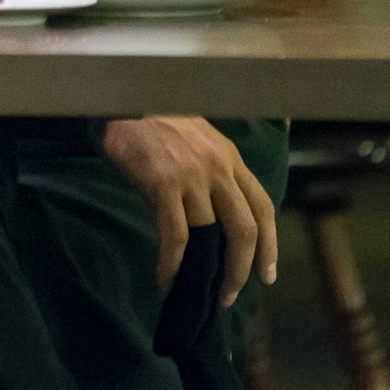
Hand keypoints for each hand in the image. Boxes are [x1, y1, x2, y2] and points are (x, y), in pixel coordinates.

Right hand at [101, 117, 277, 305]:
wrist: (119, 95)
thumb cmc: (152, 118)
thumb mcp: (196, 139)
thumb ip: (211, 170)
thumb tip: (215, 215)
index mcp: (230, 156)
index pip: (263, 206)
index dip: (270, 245)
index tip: (267, 274)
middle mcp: (218, 166)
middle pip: (246, 227)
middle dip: (243, 268)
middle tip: (229, 294)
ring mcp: (192, 175)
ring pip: (213, 235)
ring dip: (208, 272)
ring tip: (197, 293)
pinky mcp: (163, 183)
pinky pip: (177, 234)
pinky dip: (174, 264)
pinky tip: (166, 280)